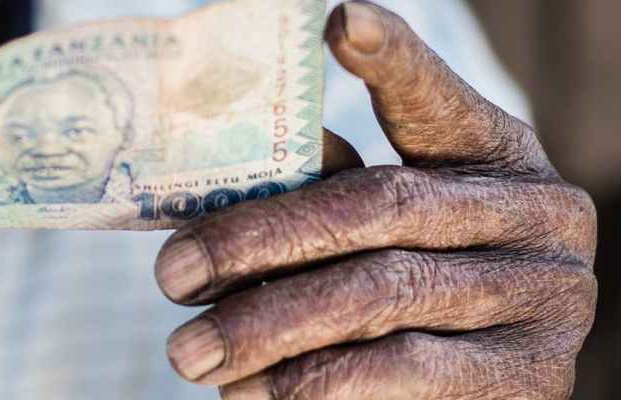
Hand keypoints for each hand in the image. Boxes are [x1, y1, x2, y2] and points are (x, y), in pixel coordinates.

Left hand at [155, 2, 596, 398]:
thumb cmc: (399, 300)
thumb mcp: (372, 235)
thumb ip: (325, 194)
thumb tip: (230, 177)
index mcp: (495, 158)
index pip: (438, 101)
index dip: (394, 61)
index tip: (340, 23)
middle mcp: (540, 216)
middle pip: (379, 206)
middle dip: (257, 240)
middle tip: (170, 275)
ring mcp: (545, 298)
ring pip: (380, 294)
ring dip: (266, 325)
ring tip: (186, 353)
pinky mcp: (528, 380)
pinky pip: (399, 373)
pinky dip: (311, 383)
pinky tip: (245, 393)